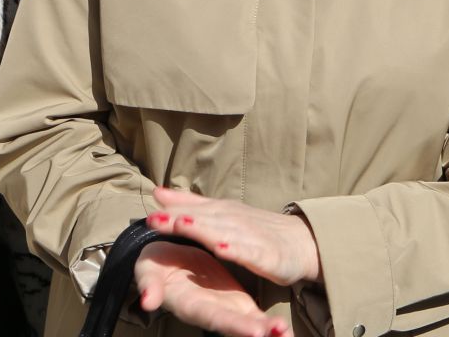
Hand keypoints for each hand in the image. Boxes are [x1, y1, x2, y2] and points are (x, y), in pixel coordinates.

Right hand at [133, 240, 290, 336]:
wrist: (166, 258)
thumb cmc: (153, 266)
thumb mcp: (147, 272)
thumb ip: (149, 286)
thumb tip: (147, 300)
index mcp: (190, 303)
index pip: (213, 316)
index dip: (233, 324)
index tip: (255, 331)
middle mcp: (210, 311)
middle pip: (235, 325)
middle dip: (255, 330)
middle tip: (279, 333)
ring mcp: (225, 308)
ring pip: (249, 324)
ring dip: (268, 331)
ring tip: (286, 335)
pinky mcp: (235, 302)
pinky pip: (254, 316)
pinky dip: (269, 325)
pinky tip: (286, 332)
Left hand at [148, 187, 319, 288]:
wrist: (302, 242)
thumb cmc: (258, 229)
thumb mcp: (222, 213)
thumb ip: (190, 203)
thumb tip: (157, 192)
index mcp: (221, 212)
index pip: (192, 211)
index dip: (170, 213)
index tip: (147, 213)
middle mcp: (234, 220)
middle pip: (203, 219)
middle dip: (178, 218)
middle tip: (153, 219)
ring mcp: (251, 236)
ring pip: (224, 232)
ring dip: (203, 228)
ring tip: (182, 225)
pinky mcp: (267, 255)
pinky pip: (250, 252)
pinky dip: (236, 249)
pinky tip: (223, 249)